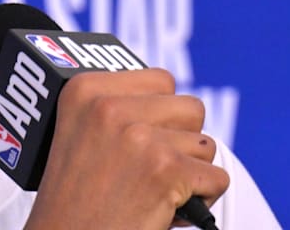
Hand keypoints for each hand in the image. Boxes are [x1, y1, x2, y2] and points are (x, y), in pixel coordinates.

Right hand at [24, 69, 228, 229]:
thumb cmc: (71, 203)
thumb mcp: (76, 133)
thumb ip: (116, 106)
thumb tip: (169, 100)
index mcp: (83, 90)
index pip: (160, 80)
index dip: (160, 115)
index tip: (140, 140)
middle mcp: (109, 107)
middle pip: (189, 108)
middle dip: (180, 141)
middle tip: (150, 170)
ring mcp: (138, 137)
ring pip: (205, 144)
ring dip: (189, 172)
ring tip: (154, 191)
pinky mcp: (166, 170)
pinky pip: (217, 178)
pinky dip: (202, 200)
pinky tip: (168, 209)